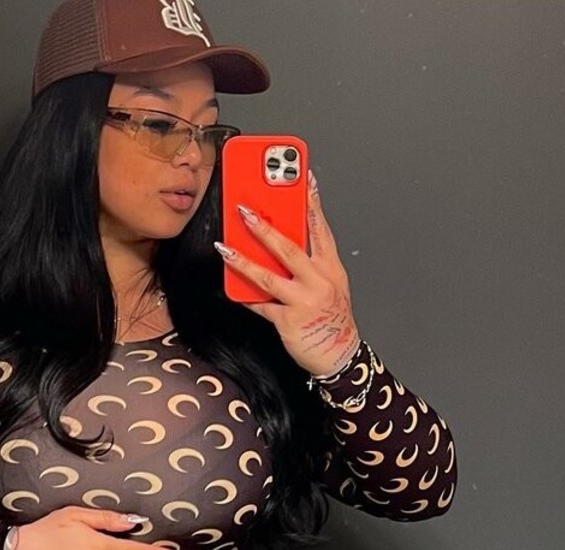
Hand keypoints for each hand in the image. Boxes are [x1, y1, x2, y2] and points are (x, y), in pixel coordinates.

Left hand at [217, 171, 360, 376]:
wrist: (339, 355)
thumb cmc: (332, 319)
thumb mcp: (331, 285)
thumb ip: (311, 264)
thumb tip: (282, 245)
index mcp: (331, 268)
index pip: (321, 229)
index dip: (312, 202)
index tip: (303, 179)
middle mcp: (318, 282)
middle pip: (289, 248)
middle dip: (265, 228)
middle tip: (245, 211)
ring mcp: (303, 301)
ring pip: (268, 276)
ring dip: (243, 260)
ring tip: (225, 247)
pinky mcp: (288, 321)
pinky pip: (261, 306)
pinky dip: (245, 296)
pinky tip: (231, 287)